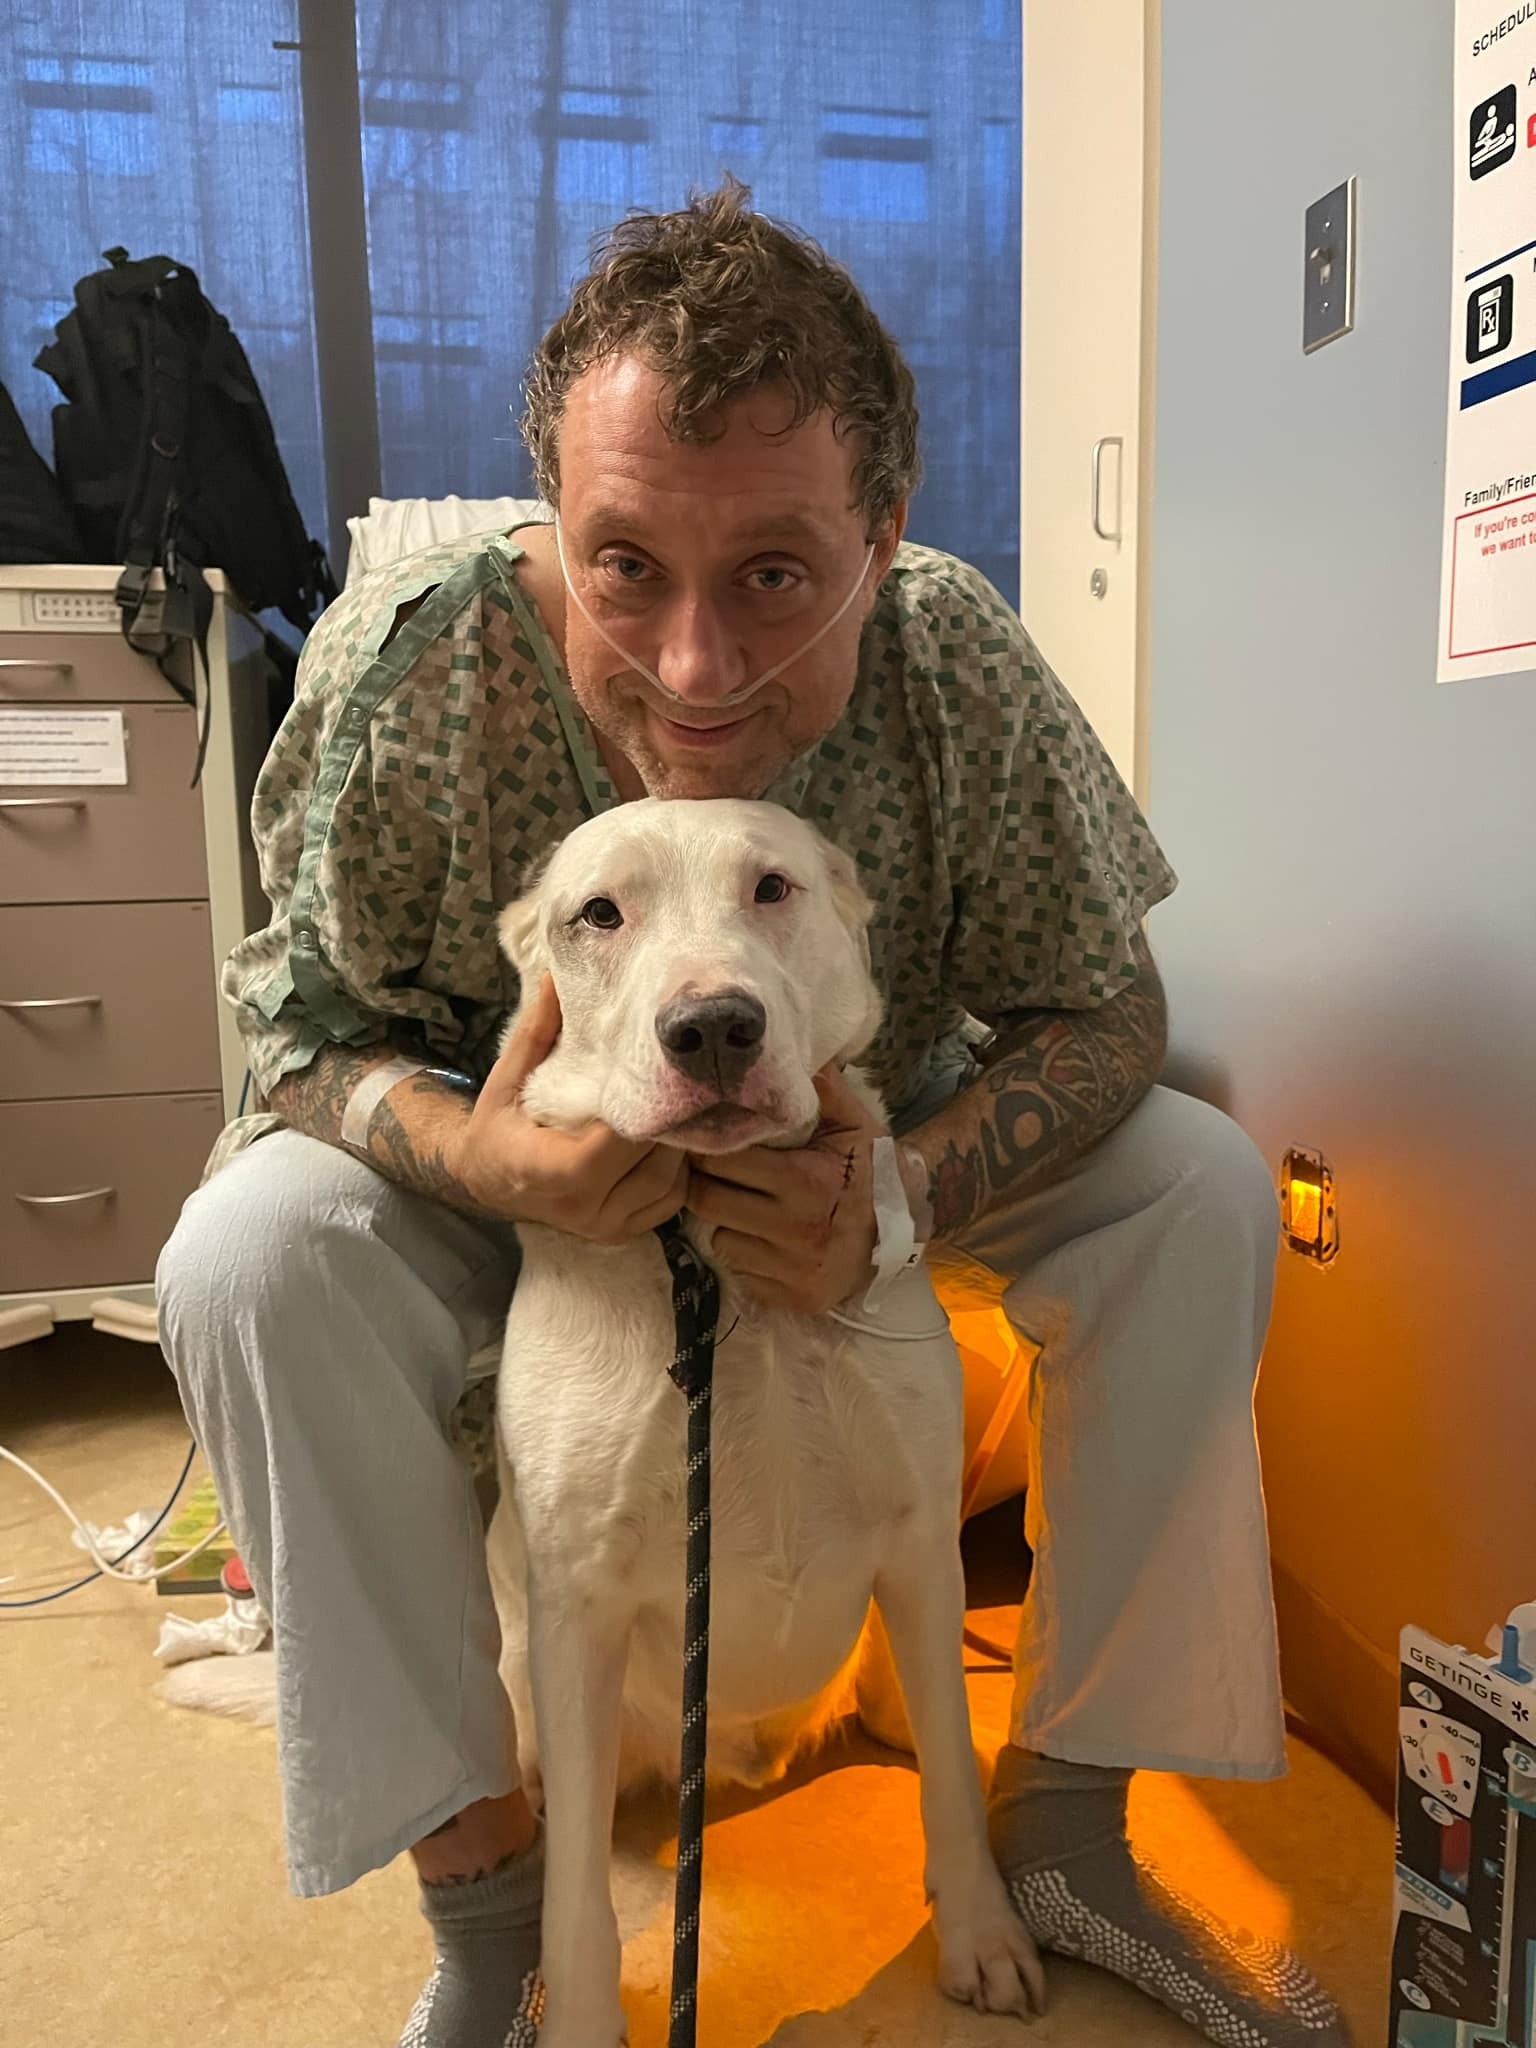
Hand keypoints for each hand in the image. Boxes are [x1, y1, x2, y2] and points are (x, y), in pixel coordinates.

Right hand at [448, 975, 689, 1241]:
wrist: (488, 1180)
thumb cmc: (498, 1125)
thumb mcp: (506, 1077)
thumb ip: (536, 1032)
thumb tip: (555, 977)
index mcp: (544, 1171)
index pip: (607, 1148)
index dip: (634, 1114)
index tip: (646, 1076)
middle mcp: (578, 1209)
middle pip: (649, 1161)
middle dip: (665, 1120)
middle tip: (678, 1081)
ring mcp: (603, 1226)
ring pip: (670, 1181)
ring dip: (677, 1144)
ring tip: (674, 1106)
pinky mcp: (622, 1233)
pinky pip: (672, 1199)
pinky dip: (677, 1169)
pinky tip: (666, 1139)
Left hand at [685, 1064, 884, 1312]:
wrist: (906, 1232)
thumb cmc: (870, 1173)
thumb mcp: (855, 1125)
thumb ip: (825, 1089)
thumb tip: (809, 1051)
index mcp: (804, 1180)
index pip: (722, 1161)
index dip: (712, 1150)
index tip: (715, 1145)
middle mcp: (796, 1227)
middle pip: (707, 1201)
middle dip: (706, 1185)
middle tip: (718, 1176)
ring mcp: (793, 1267)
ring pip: (719, 1240)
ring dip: (725, 1223)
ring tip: (747, 1208)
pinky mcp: (794, 1297)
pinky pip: (741, 1271)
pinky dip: (746, 1255)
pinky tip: (766, 1240)